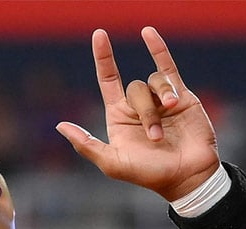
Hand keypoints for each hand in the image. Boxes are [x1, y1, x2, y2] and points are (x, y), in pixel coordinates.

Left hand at [57, 26, 220, 201]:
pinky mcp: (182, 96)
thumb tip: (59, 125)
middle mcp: (138, 105)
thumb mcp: (112, 163)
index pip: (108, 80)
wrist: (187, 176)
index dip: (103, 57)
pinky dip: (159, 50)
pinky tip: (148, 35)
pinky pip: (168, 68)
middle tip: (155, 138)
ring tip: (170, 122)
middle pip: (134, 88)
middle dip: (145, 111)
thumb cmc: (148, 174)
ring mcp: (160, 99)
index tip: (99, 34)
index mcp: (118, 117)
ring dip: (162, 100)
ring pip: (154, 82)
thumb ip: (86, 144)